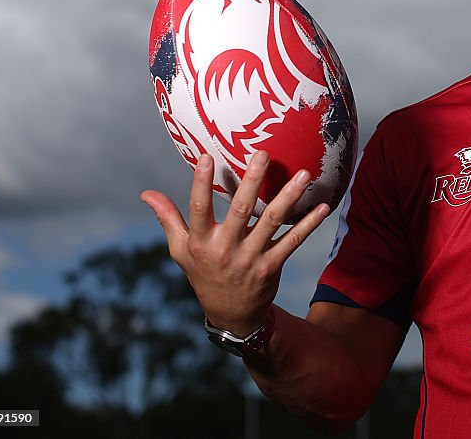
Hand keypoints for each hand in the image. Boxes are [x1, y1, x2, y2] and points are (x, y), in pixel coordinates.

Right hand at [141, 150, 331, 335]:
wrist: (231, 315)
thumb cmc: (204, 273)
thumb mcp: (180, 251)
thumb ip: (168, 219)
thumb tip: (146, 193)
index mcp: (201, 242)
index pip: (198, 209)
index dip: (201, 183)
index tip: (206, 156)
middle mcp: (225, 249)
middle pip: (241, 210)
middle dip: (252, 181)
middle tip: (263, 154)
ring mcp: (251, 258)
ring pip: (272, 222)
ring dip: (289, 197)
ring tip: (304, 174)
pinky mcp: (272, 266)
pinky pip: (293, 241)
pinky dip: (310, 224)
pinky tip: (323, 207)